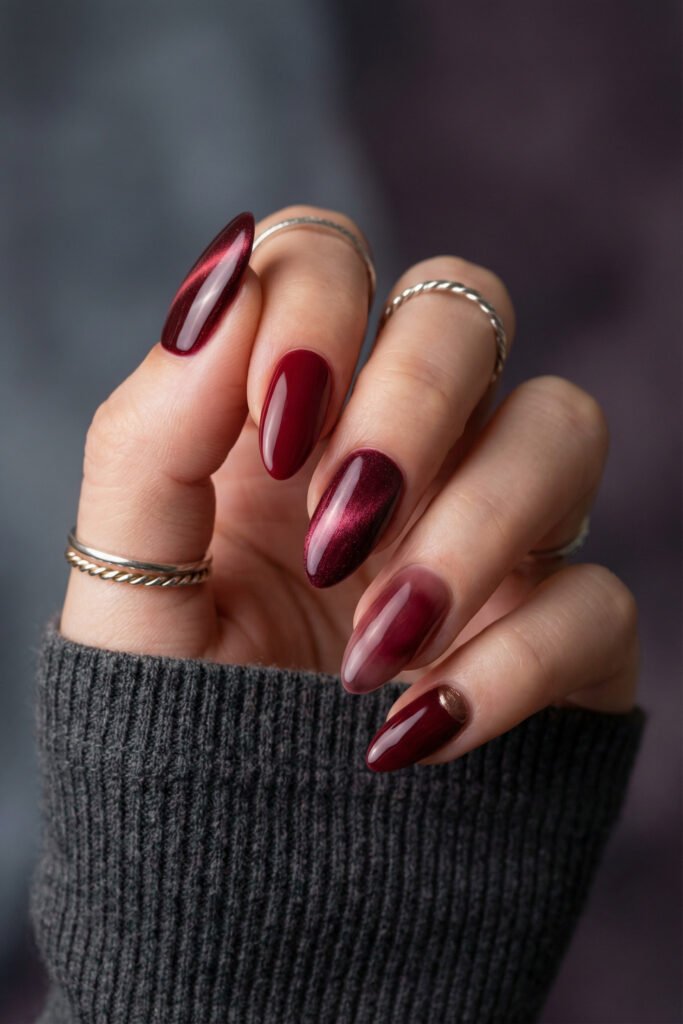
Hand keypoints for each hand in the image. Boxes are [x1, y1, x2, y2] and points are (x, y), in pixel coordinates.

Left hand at [59, 204, 638, 770]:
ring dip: (475, 528)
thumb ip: (152, 427)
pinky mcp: (561, 630)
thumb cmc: (170, 716)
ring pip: (563, 424)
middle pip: (466, 308)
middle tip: (336, 527)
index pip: (332, 259)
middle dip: (411, 403)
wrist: (237, 879)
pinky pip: (597, 596)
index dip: (318, 308)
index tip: (277, 426)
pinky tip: (415, 734)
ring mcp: (493, 531)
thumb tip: (227, 274)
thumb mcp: (127, 577)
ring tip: (372, 647)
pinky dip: (512, 662)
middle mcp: (403, 450)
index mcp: (287, 416)